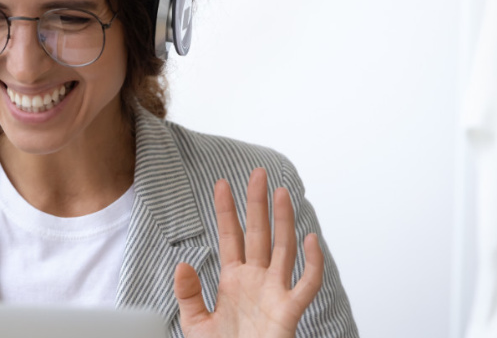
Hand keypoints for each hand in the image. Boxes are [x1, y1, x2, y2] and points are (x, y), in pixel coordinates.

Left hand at [173, 168, 323, 337]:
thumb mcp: (195, 323)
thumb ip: (188, 293)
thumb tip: (183, 263)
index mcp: (233, 280)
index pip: (231, 237)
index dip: (227, 211)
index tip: (221, 183)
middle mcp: (256, 280)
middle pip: (259, 234)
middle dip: (257, 204)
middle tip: (256, 173)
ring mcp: (275, 292)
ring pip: (283, 249)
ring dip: (284, 221)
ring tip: (282, 193)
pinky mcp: (289, 310)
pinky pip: (307, 284)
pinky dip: (313, 263)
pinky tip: (311, 240)